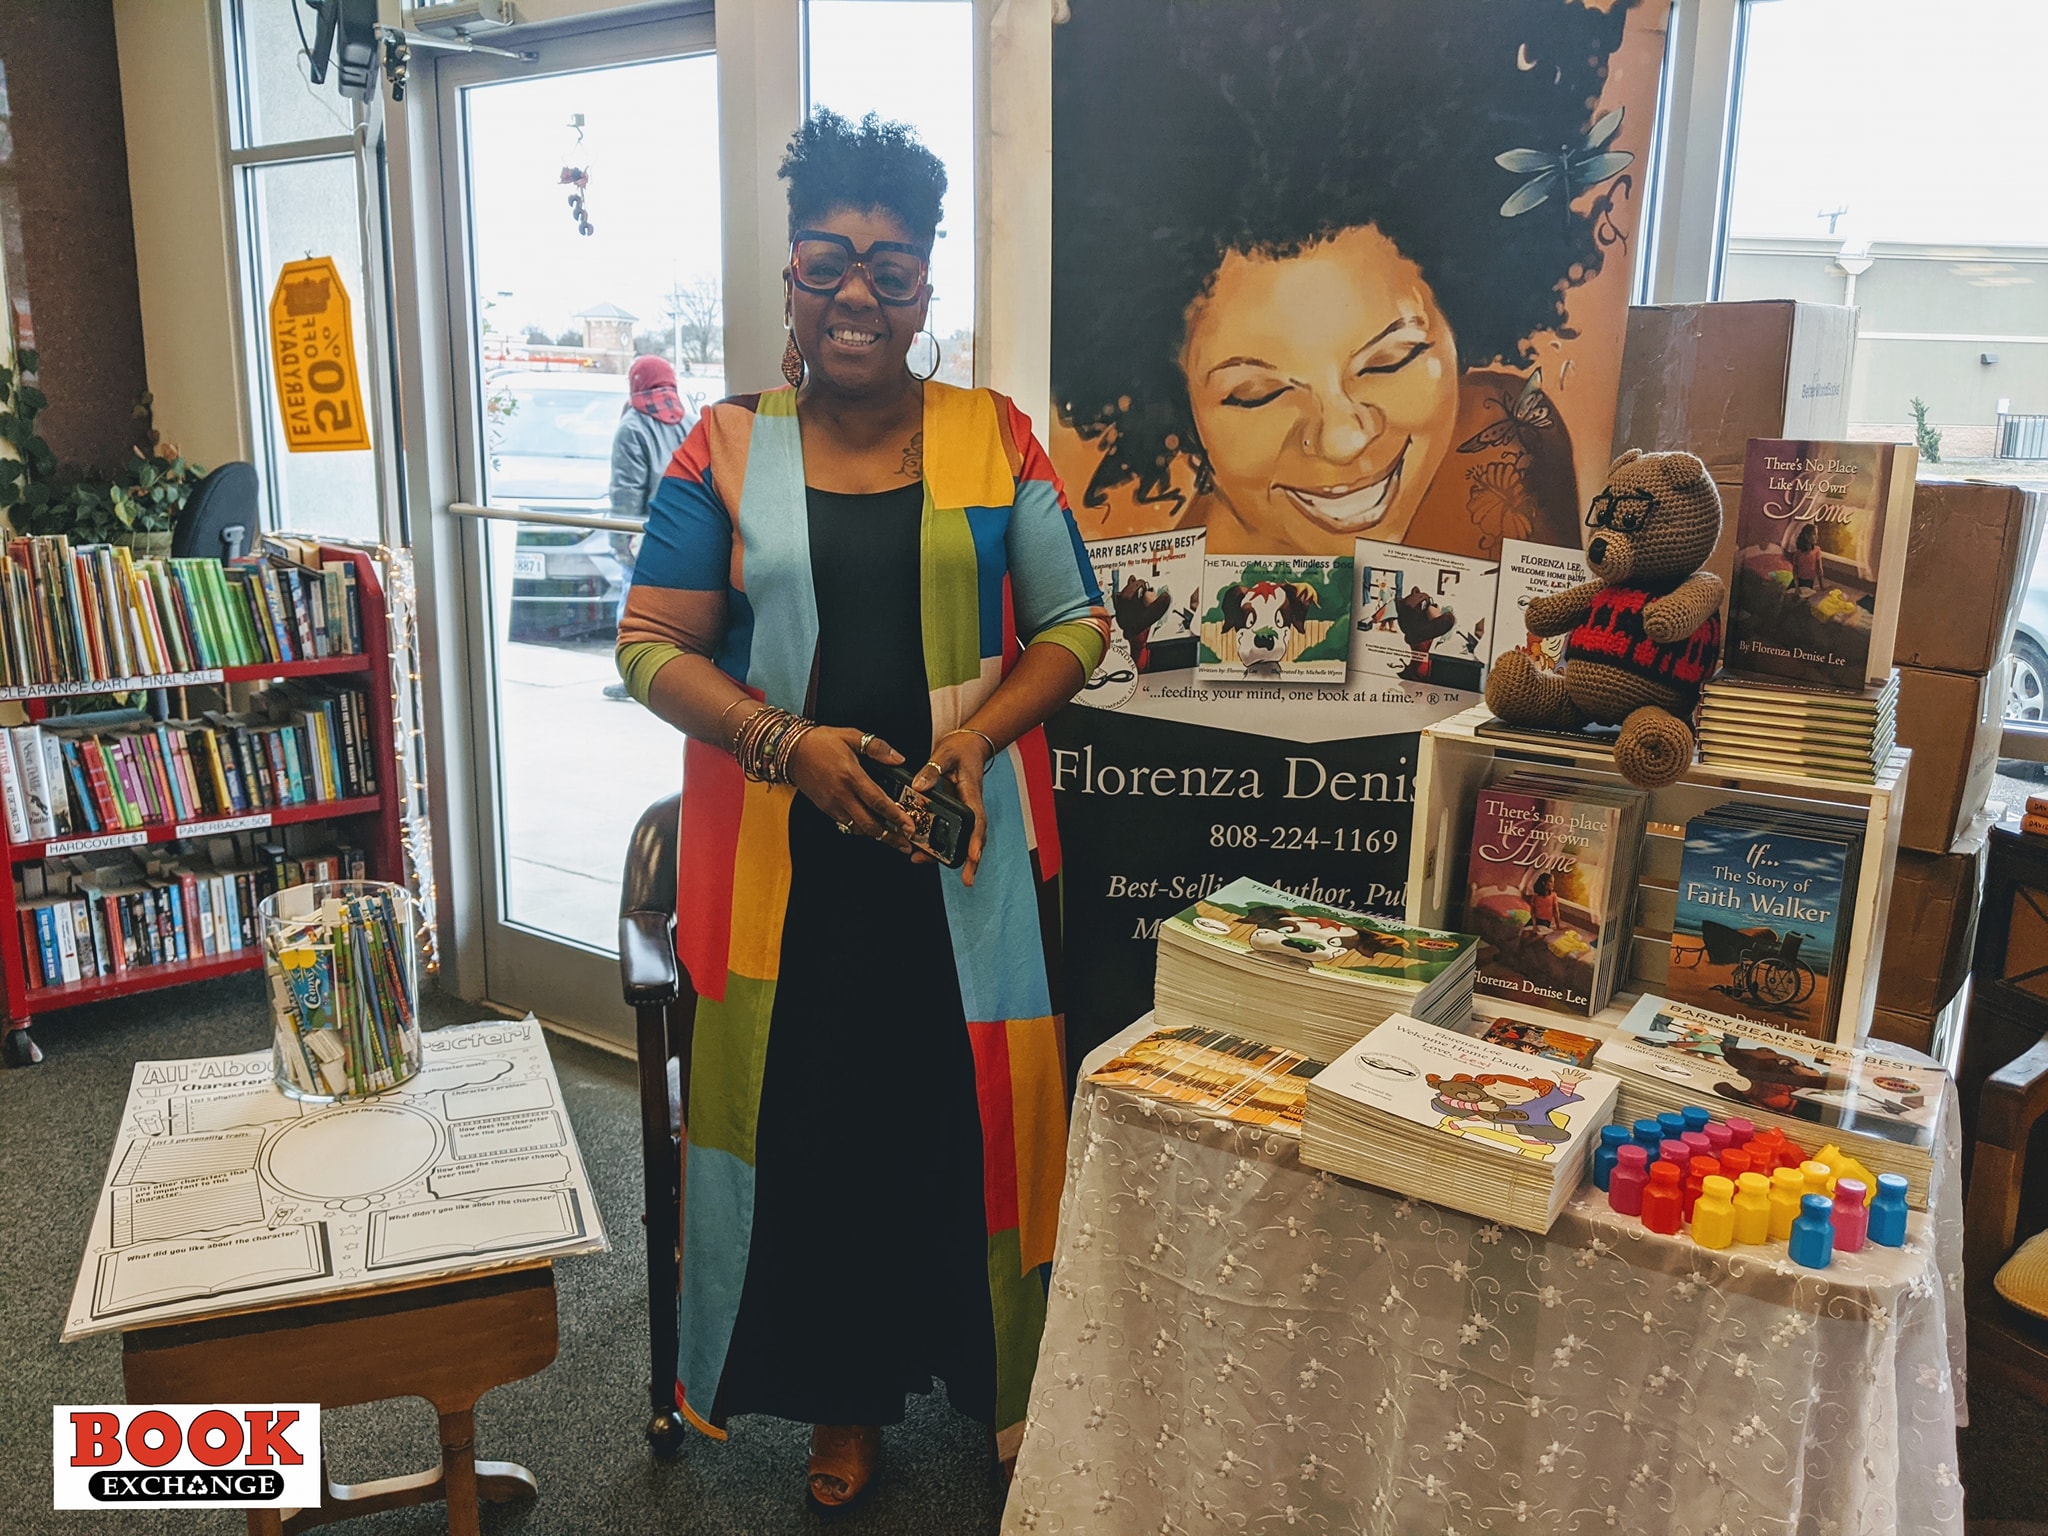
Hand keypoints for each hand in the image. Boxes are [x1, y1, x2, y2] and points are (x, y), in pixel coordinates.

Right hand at [788, 728, 915, 849]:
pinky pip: (847, 824)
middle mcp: (841, 794)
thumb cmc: (820, 742)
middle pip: (869, 825)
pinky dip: (861, 829)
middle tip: (906, 842)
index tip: (909, 826)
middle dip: (890, 837)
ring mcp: (832, 804)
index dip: (896, 817)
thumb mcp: (851, 736)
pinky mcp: (826, 809)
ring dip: (877, 836)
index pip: (878, 802)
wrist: (791, 751)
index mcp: (851, 776)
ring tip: (894, 839)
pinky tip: (872, 828)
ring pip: (858, 828)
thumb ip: (877, 747)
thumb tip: (898, 758)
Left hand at [912, 730, 993, 885]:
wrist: (969, 746)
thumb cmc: (960, 750)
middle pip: (976, 838)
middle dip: (972, 860)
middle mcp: (972, 806)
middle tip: (967, 880)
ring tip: (939, 870)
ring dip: (956, 857)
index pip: (977, 820)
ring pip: (966, 839)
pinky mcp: (959, 813)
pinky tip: (928, 854)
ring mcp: (966, 811)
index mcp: (971, 793)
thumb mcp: (944, 754)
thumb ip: (932, 769)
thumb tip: (919, 786)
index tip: (974, 856)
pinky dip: (944, 846)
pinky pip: (955, 833)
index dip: (976, 839)